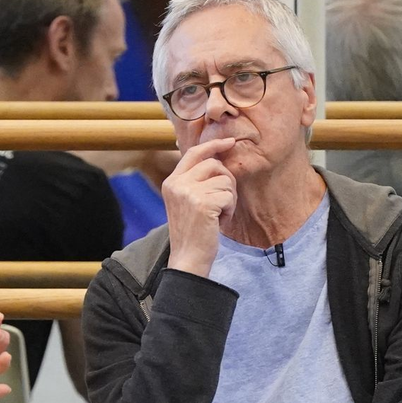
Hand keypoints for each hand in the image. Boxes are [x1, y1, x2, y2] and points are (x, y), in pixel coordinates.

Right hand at [162, 137, 237, 278]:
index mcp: (171, 182)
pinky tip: (219, 223)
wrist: (188, 259)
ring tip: (217, 216)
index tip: (229, 142)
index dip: (214, 145)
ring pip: (225, 180)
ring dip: (228, 199)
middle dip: (226, 181)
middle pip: (214, 164)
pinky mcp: (203, 204)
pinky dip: (229, 210)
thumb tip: (217, 157)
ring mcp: (189, 193)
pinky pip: (229, 196)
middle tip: (223, 202)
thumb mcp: (186, 203)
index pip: (194, 153)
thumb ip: (195, 181)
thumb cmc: (192, 234)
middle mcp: (177, 184)